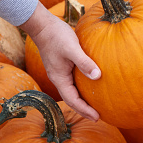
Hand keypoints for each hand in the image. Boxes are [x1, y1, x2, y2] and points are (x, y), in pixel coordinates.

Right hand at [19, 2, 100, 120]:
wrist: (44, 25)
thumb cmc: (57, 36)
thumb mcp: (72, 49)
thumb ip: (84, 62)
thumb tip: (98, 76)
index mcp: (59, 78)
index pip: (72, 100)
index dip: (84, 110)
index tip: (97, 117)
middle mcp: (59, 78)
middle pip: (72, 99)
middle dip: (84, 109)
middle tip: (98, 116)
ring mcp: (61, 72)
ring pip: (73, 90)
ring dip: (84, 99)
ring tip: (97, 104)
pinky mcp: (64, 66)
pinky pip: (75, 81)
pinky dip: (83, 87)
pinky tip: (93, 84)